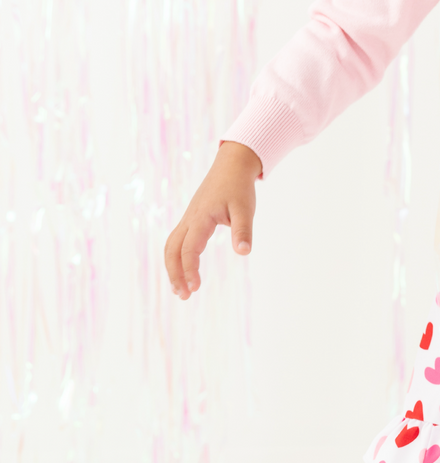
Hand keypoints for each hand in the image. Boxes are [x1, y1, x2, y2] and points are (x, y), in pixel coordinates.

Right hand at [164, 142, 262, 299]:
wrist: (231, 166)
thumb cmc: (239, 188)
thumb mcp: (245, 209)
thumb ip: (243, 230)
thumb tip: (243, 252)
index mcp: (201, 218)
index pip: (189, 249)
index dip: (189, 270)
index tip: (195, 288)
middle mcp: (189, 219)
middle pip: (172, 250)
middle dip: (175, 274)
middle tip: (184, 296)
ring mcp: (188, 219)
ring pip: (171, 246)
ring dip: (173, 268)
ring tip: (182, 290)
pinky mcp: (191, 220)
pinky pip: (177, 241)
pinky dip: (177, 258)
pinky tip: (185, 271)